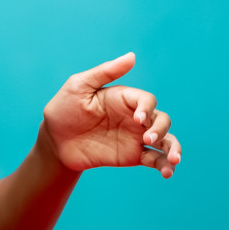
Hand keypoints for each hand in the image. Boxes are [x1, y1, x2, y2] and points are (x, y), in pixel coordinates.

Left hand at [41, 52, 181, 177]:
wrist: (54, 142)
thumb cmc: (63, 109)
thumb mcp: (78, 86)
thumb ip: (105, 72)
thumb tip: (132, 56)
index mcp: (124, 99)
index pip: (147, 100)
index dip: (147, 109)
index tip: (137, 119)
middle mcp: (134, 117)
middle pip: (162, 119)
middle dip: (161, 128)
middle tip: (147, 138)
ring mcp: (135, 137)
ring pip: (166, 140)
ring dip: (174, 148)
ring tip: (173, 160)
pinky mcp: (133, 156)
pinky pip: (155, 160)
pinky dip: (165, 166)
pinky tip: (166, 173)